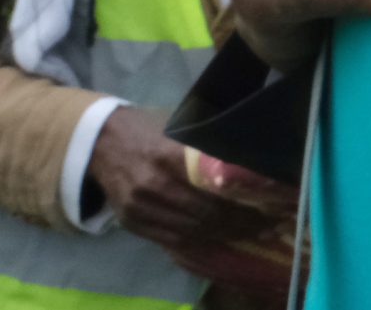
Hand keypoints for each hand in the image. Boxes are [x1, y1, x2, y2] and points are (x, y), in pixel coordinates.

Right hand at [85, 106, 272, 258]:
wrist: (99, 141)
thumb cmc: (148, 127)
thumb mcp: (178, 129)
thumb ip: (208, 149)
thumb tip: (252, 161)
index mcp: (168, 156)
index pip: (213, 187)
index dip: (243, 201)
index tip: (270, 205)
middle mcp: (152, 185)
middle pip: (205, 212)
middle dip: (241, 222)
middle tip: (268, 224)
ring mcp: (139, 207)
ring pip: (191, 230)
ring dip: (224, 236)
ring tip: (252, 234)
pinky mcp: (132, 222)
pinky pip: (171, 240)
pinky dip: (199, 243)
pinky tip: (221, 241)